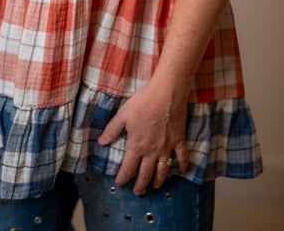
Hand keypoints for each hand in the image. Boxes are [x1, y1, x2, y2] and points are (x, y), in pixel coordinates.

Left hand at [98, 79, 188, 194]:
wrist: (166, 92)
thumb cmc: (144, 101)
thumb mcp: (123, 114)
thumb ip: (112, 130)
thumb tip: (101, 142)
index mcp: (137, 146)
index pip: (128, 168)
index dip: (123, 178)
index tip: (119, 183)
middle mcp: (152, 151)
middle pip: (145, 174)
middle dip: (140, 185)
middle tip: (138, 192)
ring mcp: (167, 147)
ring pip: (163, 170)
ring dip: (158, 181)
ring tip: (155, 186)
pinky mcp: (179, 140)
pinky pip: (182, 157)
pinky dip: (182, 165)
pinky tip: (181, 171)